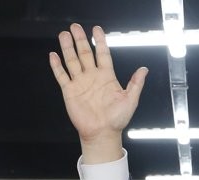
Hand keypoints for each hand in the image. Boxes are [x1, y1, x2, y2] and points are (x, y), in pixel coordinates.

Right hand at [49, 24, 146, 157]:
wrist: (103, 133)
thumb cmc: (118, 119)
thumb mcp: (130, 100)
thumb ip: (136, 84)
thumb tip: (144, 70)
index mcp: (107, 77)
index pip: (103, 54)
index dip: (100, 41)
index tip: (97, 29)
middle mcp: (92, 77)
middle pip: (85, 53)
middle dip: (80, 40)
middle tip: (75, 27)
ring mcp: (80, 83)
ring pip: (72, 61)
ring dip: (68, 48)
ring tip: (64, 35)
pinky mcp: (70, 91)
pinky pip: (62, 76)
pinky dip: (57, 66)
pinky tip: (54, 55)